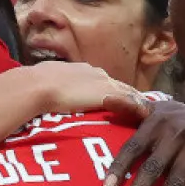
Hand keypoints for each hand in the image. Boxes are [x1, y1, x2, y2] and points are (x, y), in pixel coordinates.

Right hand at [27, 60, 153, 124]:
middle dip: (131, 94)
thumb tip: (47, 95)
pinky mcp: (107, 95)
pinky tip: (147, 114)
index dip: (115, 89)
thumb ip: (55, 88)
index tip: (123, 97)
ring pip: (128, 91)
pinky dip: (138, 107)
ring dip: (138, 101)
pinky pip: (129, 100)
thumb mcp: (48, 84)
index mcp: (84, 70)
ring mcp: (103, 83)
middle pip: (120, 85)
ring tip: (149, 111)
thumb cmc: (35, 86)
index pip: (105, 80)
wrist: (38, 86)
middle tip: (144, 105)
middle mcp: (97, 73)